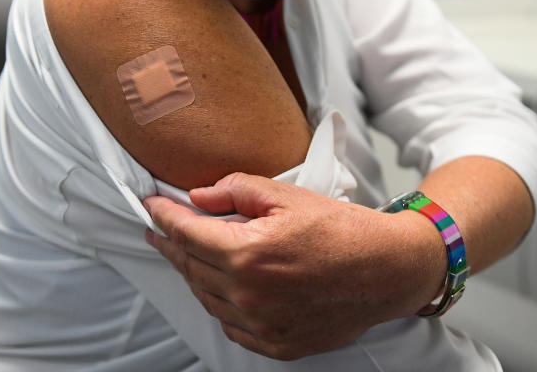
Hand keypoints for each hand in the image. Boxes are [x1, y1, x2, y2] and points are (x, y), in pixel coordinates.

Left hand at [144, 173, 446, 359]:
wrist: (387, 270)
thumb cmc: (340, 228)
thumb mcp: (287, 195)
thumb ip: (235, 191)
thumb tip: (196, 197)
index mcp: (246, 253)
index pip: (186, 233)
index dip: (164, 216)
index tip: (150, 204)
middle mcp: (248, 294)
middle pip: (191, 266)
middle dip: (171, 243)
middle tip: (158, 228)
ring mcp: (261, 325)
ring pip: (206, 298)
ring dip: (191, 273)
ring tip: (184, 254)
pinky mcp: (276, 344)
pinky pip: (230, 325)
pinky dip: (218, 303)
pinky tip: (217, 286)